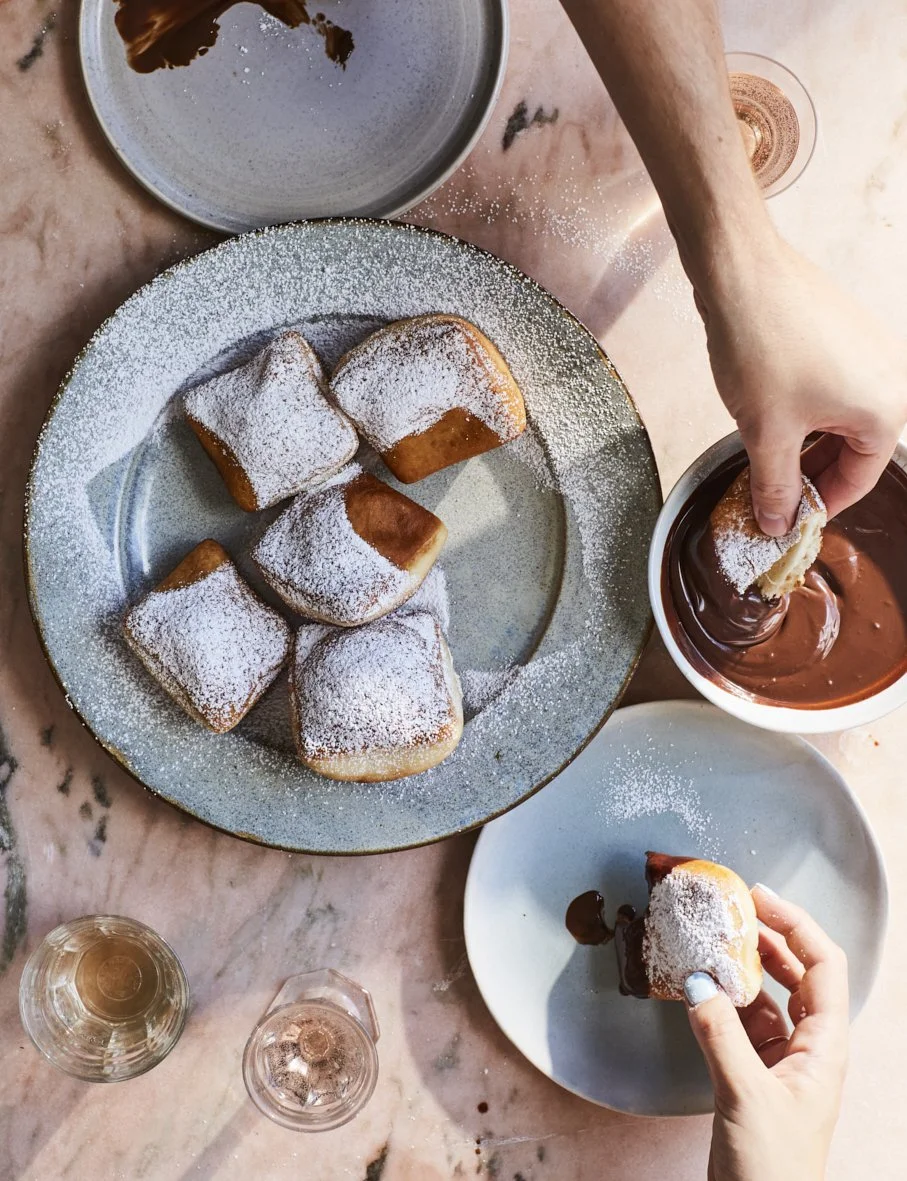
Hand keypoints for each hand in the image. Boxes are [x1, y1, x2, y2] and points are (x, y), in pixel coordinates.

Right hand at [683, 885, 848, 1180]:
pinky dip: (723, 999)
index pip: (824, 965)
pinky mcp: (755, 1074)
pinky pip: (742, 1021)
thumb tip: (696, 977)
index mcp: (825, 1047)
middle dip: (769, 937)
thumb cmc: (772, 1169)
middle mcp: (810, 1047)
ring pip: (768, 995)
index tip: (759, 899)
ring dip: (744, 966)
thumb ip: (719, 1033)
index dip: (796, 925)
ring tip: (714, 939)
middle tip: (734, 908)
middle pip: (798, 973)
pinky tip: (700, 986)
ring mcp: (783, 1060)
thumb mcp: (744, 1094)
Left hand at [697, 231, 906, 534]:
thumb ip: (774, 487)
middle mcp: (889, 379)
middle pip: (852, 450)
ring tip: (764, 461)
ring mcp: (869, 351)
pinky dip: (804, 412)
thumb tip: (776, 523)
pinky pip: (831, 389)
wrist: (741, 272)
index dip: (819, 505)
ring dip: (804, 444)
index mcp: (884, 411)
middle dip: (809, 475)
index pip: (857, 480)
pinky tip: (770, 420)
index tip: (786, 521)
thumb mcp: (765, 433)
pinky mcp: (845, 333)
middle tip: (770, 496)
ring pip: (838, 420)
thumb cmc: (762, 347)